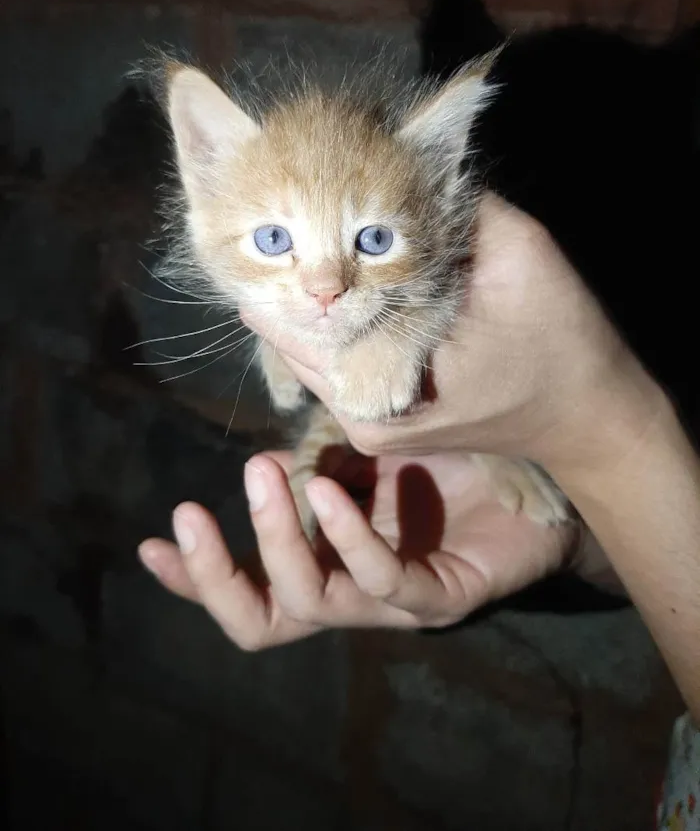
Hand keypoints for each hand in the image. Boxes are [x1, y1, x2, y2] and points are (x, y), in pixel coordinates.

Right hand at [138, 449, 582, 649]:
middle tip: (189, 513)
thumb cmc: (449, 468)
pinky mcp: (441, 599)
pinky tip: (330, 491)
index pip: (250, 591)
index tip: (152, 543)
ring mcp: (393, 606)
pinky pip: (383, 583)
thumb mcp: (365, 458)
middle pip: (263, 623)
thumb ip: (315, 461)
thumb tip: (260, 453)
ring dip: (277, 537)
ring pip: (312, 602)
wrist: (539, 480)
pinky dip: (348, 536)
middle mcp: (351, 596)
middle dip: (217, 574)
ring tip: (264, 475)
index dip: (196, 580)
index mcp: (328, 566)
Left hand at [241, 194, 654, 475]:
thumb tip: (408, 150)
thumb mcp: (519, 260)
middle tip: (256, 217)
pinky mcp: (382, 416)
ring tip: (283, 238)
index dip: (277, 265)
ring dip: (302, 299)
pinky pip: (334, 360)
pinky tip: (329, 279)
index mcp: (381, 390)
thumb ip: (457, 206)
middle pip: (292, 338)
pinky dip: (331, 317)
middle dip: (284, 280)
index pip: (299, 324)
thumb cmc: (560, 343)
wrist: (588, 418)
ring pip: (307, 350)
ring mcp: (369, 420)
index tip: (253, 212)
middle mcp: (361, 414)